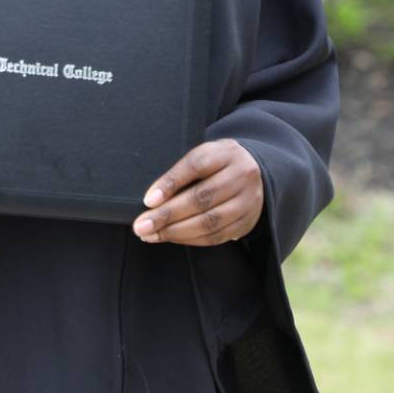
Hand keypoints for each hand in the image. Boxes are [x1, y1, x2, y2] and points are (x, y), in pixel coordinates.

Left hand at [132, 139, 264, 246]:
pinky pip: (216, 236)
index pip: (196, 166)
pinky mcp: (247, 222)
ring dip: (176, 232)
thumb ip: (181, 173)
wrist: (252, 170)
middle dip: (167, 215)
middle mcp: (241, 175)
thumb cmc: (216, 163)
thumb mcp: (203, 155)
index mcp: (225, 153)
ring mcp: (247, 200)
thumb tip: (152, 200)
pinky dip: (191, 239)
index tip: (148, 201)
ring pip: (209, 221)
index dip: (170, 183)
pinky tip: (172, 238)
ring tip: (152, 235)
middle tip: (141, 226)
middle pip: (201, 198)